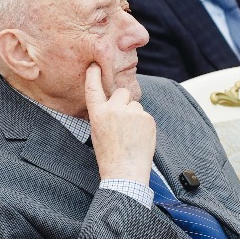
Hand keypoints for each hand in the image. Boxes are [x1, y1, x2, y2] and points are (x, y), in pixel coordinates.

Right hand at [84, 63, 155, 182]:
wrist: (125, 172)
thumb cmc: (109, 156)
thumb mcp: (97, 133)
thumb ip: (104, 115)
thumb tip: (115, 104)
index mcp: (98, 114)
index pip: (93, 89)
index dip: (93, 76)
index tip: (95, 66)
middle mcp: (114, 109)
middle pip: (121, 92)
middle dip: (123, 101)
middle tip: (123, 120)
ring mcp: (132, 113)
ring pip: (135, 105)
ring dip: (134, 115)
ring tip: (131, 135)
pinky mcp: (147, 118)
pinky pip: (145, 115)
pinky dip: (144, 124)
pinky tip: (139, 138)